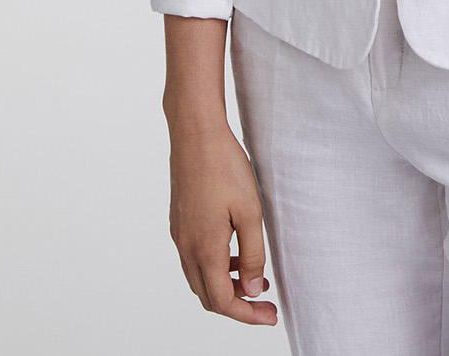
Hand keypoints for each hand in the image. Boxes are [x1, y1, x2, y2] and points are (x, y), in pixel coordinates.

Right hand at [167, 119, 278, 326]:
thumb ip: (253, 255)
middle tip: (265, 302)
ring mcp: (179, 234)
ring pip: (200, 278)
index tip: (270, 316)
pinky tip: (235, 253)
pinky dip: (215, 267)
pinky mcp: (179, 221)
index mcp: (204, 249)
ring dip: (226, 286)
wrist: (195, 133)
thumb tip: (253, 291)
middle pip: (208, 296)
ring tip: (255, 279)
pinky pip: (194, 258)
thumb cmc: (224, 167)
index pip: (222, 301)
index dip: (247, 315)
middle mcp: (186, 246)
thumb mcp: (250, 212)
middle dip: (237, 305)